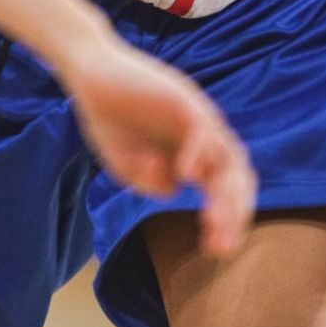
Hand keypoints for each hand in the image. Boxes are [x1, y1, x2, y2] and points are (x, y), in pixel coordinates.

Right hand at [59, 35, 255, 257]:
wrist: (89, 75)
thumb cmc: (109, 118)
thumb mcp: (127, 165)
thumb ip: (150, 183)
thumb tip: (174, 190)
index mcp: (195, 155)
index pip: (224, 191)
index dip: (226, 221)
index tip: (214, 250)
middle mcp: (205, 137)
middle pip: (236, 178)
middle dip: (233, 213)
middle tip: (221, 244)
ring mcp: (198, 116)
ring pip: (228, 155)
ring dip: (224, 191)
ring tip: (211, 220)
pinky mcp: (185, 98)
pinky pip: (202, 128)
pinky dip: (199, 151)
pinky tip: (186, 175)